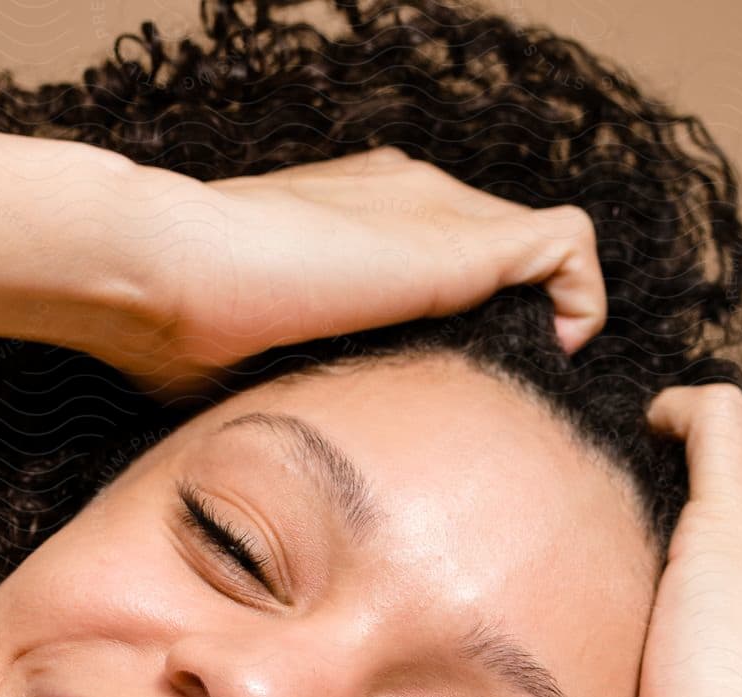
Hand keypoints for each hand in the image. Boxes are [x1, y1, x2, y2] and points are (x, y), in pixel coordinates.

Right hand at [94, 147, 605, 401]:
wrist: (163, 270)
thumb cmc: (179, 329)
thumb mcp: (253, 358)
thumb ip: (295, 373)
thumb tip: (294, 452)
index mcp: (354, 221)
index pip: (439, 252)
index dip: (462, 313)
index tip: (451, 383)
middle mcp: (405, 199)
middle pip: (498, 247)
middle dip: (512, 317)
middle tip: (498, 391)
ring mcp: (436, 212)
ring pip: (538, 247)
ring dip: (547, 313)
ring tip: (531, 377)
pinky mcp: (461, 243)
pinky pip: (568, 246)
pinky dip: (578, 298)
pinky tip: (550, 355)